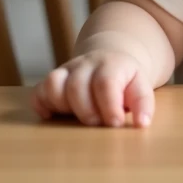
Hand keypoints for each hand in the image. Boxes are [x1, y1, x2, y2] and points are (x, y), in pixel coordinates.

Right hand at [31, 51, 154, 127]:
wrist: (109, 58)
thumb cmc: (125, 80)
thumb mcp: (140, 86)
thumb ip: (143, 103)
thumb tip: (142, 123)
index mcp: (111, 65)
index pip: (106, 82)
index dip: (109, 105)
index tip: (115, 124)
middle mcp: (86, 64)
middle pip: (77, 85)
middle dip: (86, 111)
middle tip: (97, 124)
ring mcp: (67, 71)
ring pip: (54, 83)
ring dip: (62, 106)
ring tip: (75, 119)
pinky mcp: (54, 81)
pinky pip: (39, 90)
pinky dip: (41, 105)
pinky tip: (52, 117)